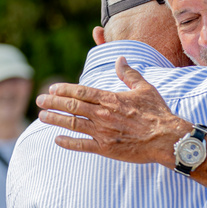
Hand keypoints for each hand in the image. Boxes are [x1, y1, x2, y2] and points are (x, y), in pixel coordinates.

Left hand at [36, 57, 191, 166]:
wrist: (166, 138)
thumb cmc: (157, 113)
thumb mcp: (145, 88)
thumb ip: (129, 74)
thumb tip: (120, 59)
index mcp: (110, 99)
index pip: (81, 91)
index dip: (64, 89)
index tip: (52, 88)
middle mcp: (102, 114)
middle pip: (72, 106)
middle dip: (53, 102)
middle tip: (39, 100)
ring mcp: (102, 132)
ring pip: (72, 124)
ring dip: (55, 119)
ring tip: (42, 117)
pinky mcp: (106, 148)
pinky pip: (82, 145)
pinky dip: (68, 142)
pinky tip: (57, 139)